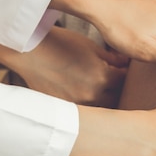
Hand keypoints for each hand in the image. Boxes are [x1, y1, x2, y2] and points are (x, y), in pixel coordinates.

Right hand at [7, 26, 127, 106]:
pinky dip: (84, 104)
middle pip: (115, 98)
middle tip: (111, 80)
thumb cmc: (60, 44)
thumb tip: (126, 63)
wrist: (30, 51)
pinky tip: (79, 92)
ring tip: (93, 87)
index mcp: (102, 76)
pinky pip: (82, 111)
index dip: (124, 74)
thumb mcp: (90, 46)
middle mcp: (92, 94)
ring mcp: (77, 104)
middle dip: (115, 89)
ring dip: (101, 99)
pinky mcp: (64, 109)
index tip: (121, 70)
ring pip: (99, 108)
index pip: (124, 81)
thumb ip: (111, 58)